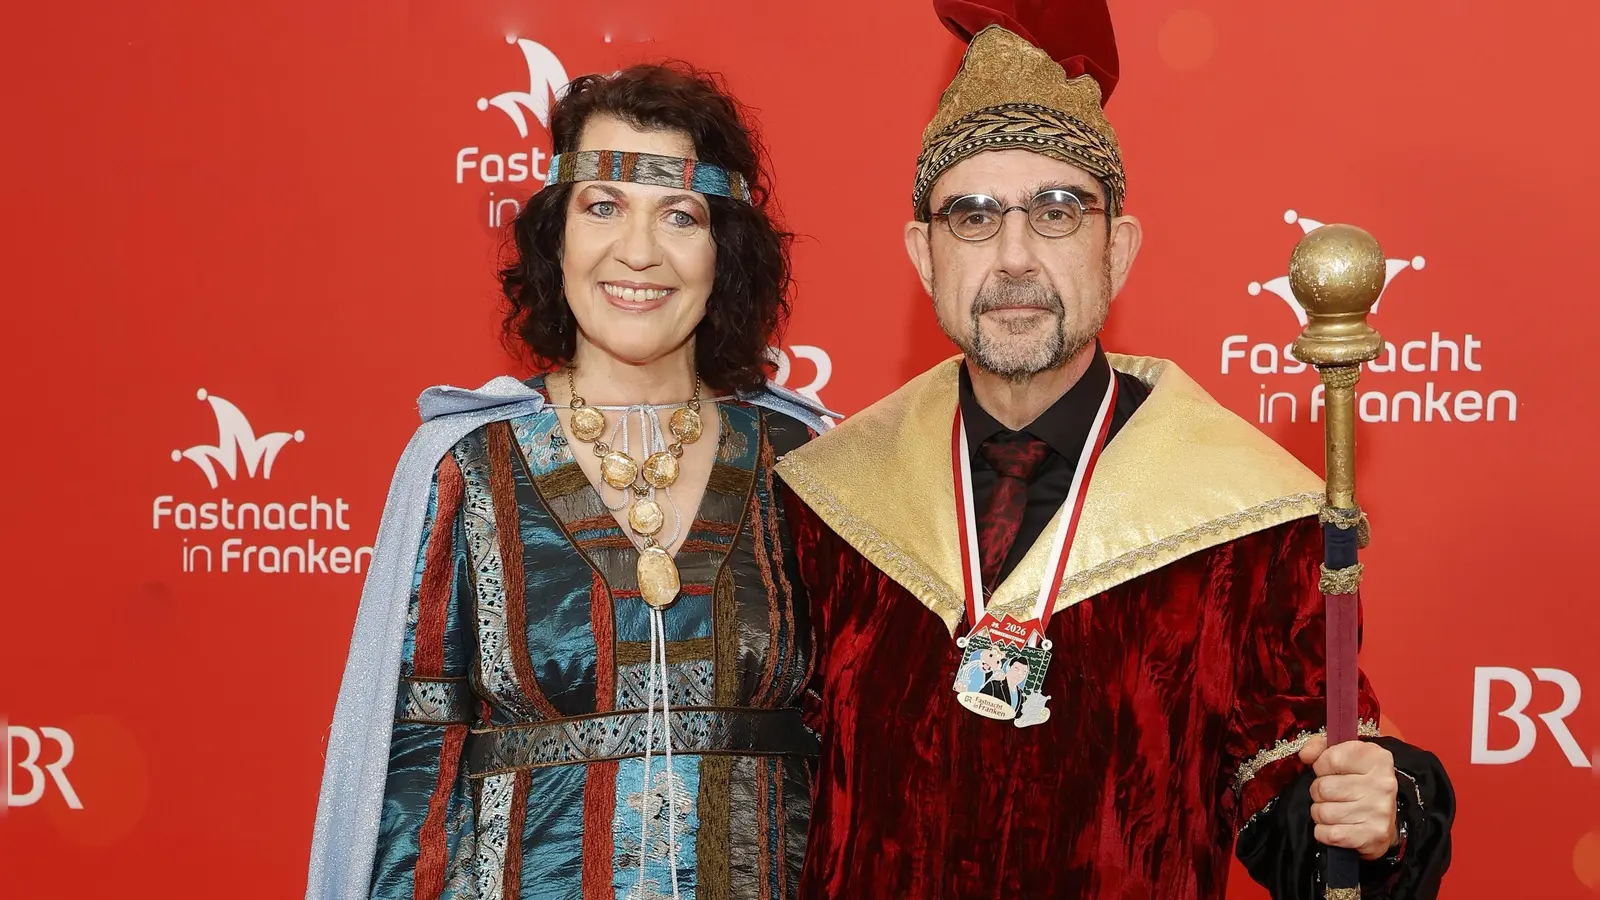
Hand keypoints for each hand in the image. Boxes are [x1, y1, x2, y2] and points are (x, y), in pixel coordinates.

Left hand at [1298, 735, 1398, 860]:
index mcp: (1377, 758)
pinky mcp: (1372, 836)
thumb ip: (1321, 747)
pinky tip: (1337, 826)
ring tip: (1336, 810)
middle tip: (1332, 795)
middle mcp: (1382, 784)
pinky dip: (1325, 832)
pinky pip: (1328, 834)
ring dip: (1321, 813)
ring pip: (1322, 812)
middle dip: (1319, 792)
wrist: (1388, 819)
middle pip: (1323, 788)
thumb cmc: (1361, 783)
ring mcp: (1378, 811)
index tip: (1329, 772)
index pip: (1329, 759)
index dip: (1321, 767)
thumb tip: (1305, 754)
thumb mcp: (1345, 756)